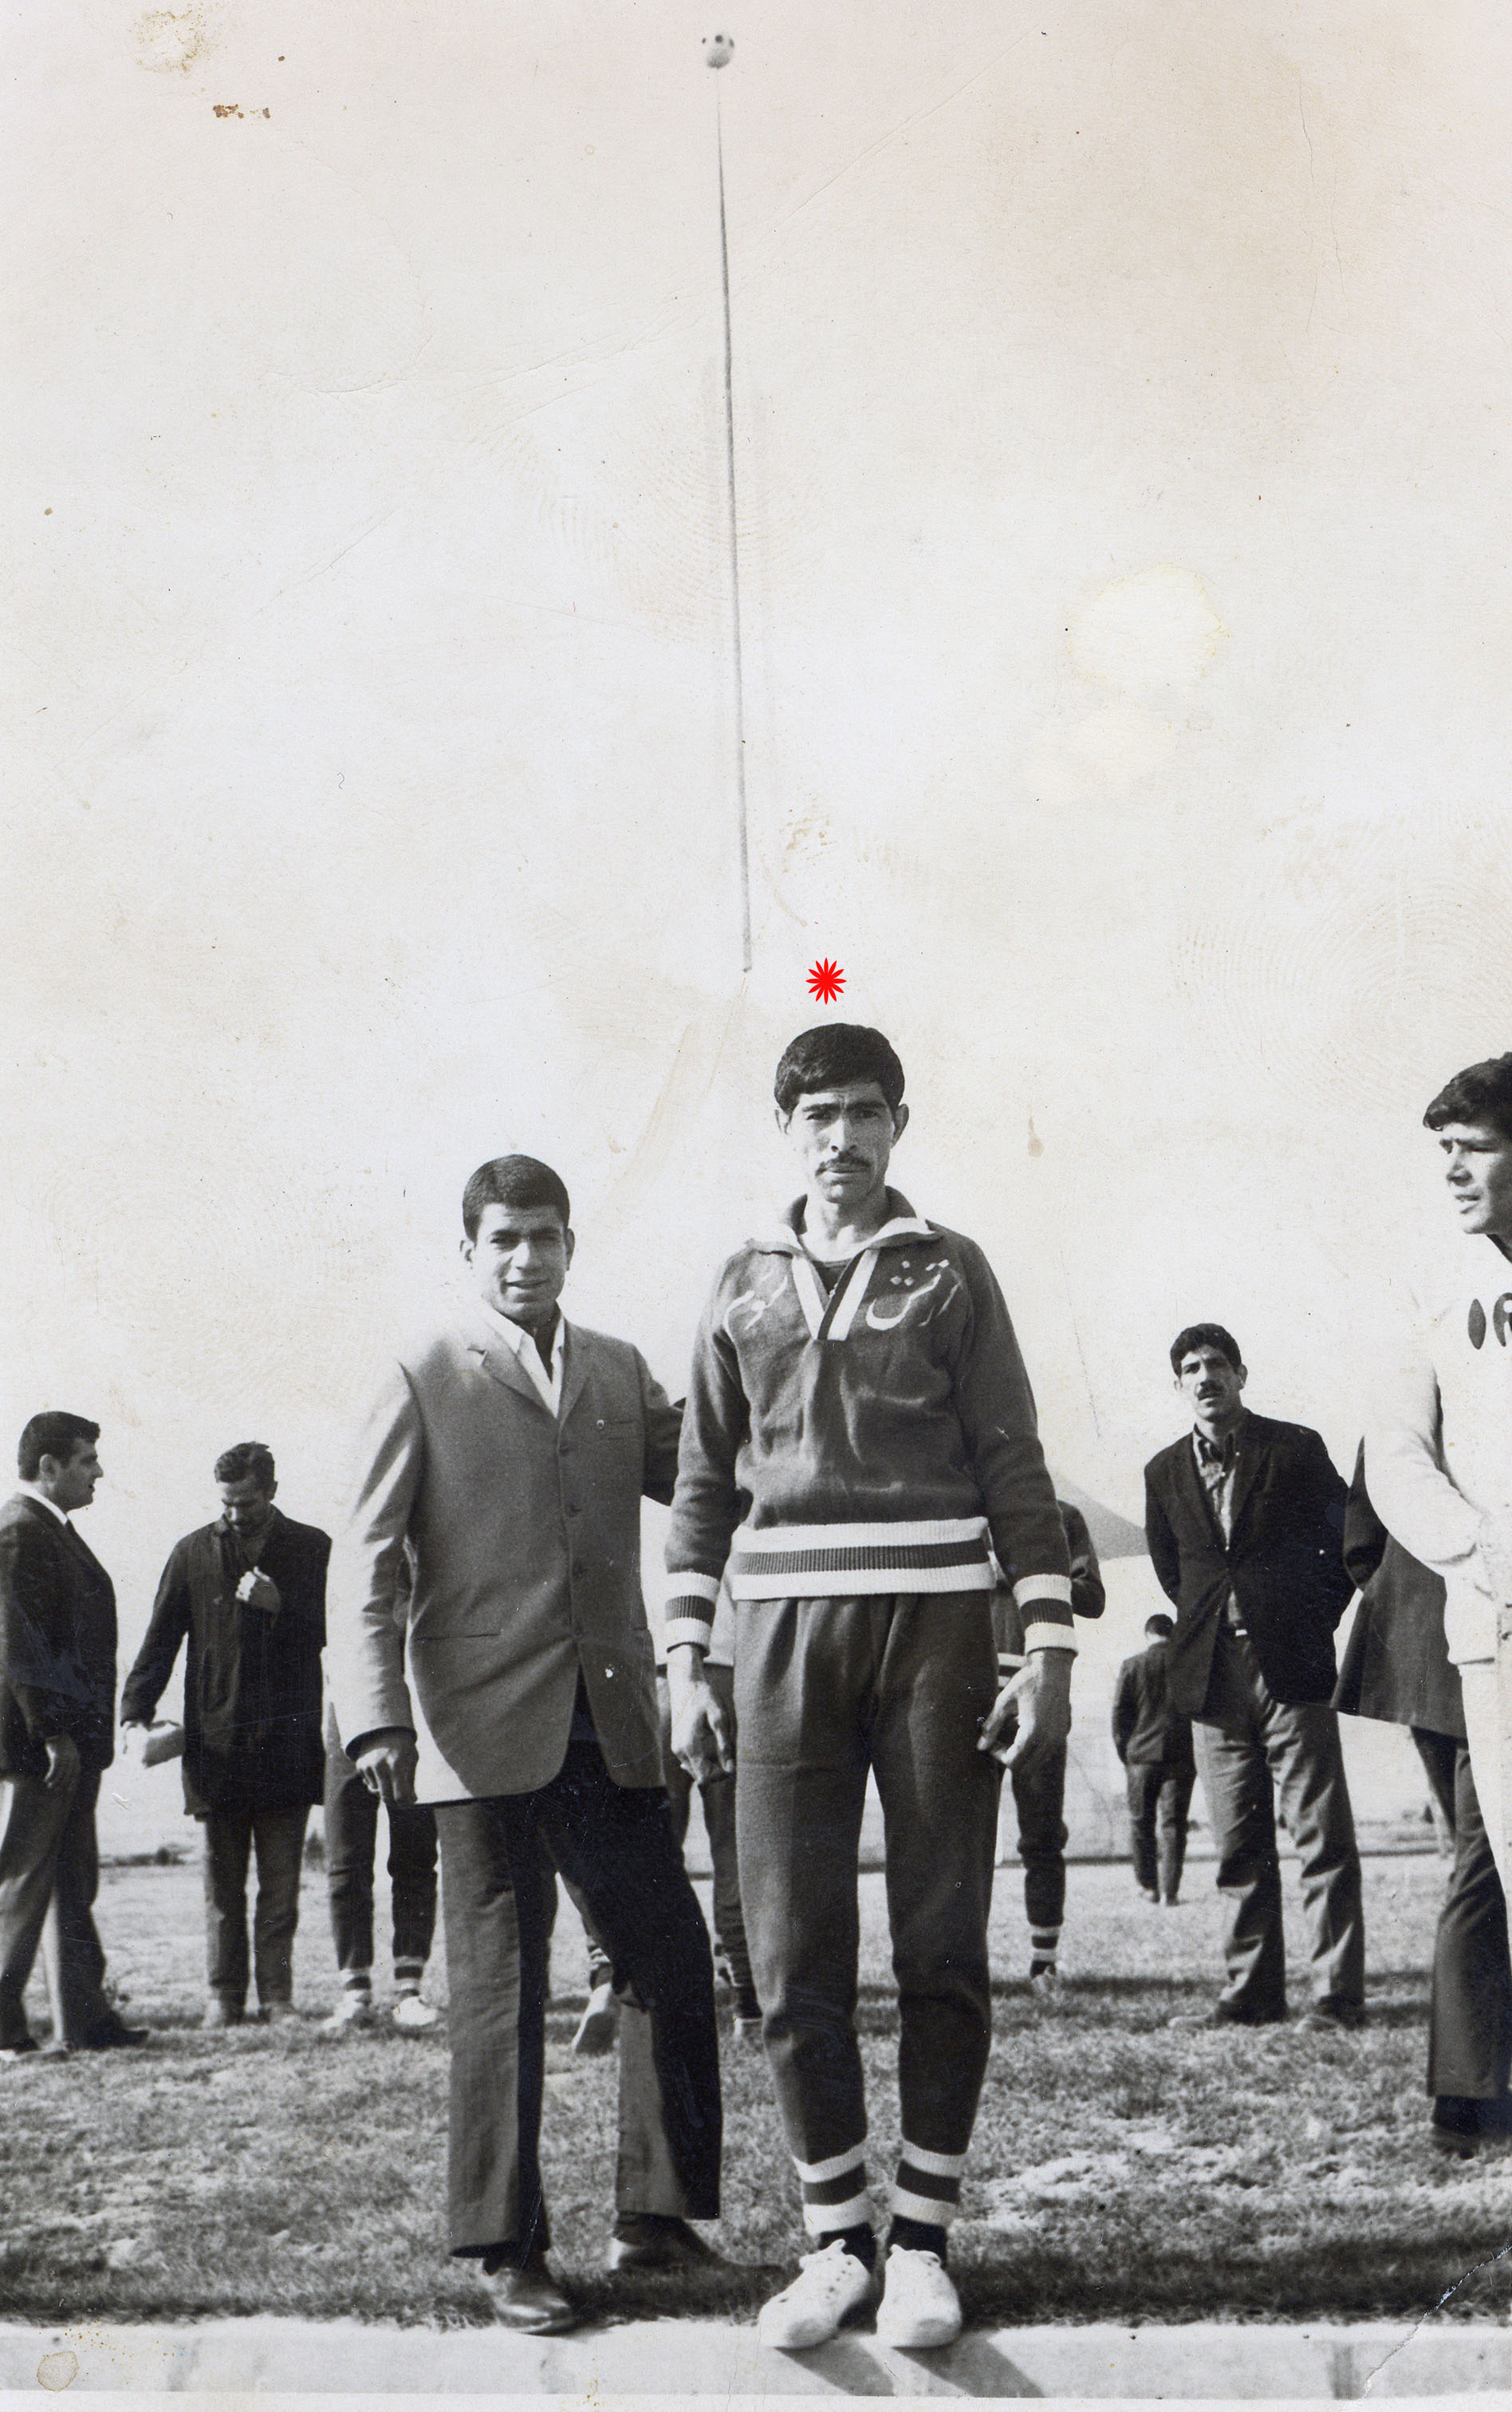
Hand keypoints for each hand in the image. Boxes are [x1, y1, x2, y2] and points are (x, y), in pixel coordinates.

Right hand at [42, 1733, 80, 1791]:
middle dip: (63, 1784)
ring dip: (56, 1782)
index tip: (69, 1790)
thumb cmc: (58, 1742)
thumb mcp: (66, 1750)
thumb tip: (64, 1771)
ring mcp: (66, 1756)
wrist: (53, 1730)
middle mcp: (73, 1757)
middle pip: (70, 1774)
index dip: (73, 1781)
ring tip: (50, 1787)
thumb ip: (66, 1760)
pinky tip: (46, 1780)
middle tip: (56, 1791)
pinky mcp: (58, 1755)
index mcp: (76, 1756)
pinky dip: (51, 1776)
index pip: (76, 1772)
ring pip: (62, 1773)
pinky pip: (55, 1769)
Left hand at [236, 1570, 279, 1609]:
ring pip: (239, 1586)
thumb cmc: (272, 1590)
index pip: (247, 1573)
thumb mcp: (268, 1580)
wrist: (273, 1603)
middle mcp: (251, 1586)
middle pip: (242, 1579)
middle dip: (246, 1580)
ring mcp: (248, 1593)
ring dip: (243, 1586)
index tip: (253, 1577)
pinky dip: (239, 1593)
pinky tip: (243, 1593)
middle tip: (251, 1583)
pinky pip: (237, 1595)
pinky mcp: (247, 1600)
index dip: (250, 1575)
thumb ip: (260, 1574)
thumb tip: (255, 1568)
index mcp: (257, 1580)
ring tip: (247, 1588)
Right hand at [355, 1732, 418, 1804]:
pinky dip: (376, 1781)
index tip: (409, 1801)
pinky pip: (369, 1783)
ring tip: (392, 1778)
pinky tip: (381, 1769)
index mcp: (397, 1763)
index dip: (405, 1802)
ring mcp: (368, 1765)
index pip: (399, 1795)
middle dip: (395, 1802)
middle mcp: (380, 1765)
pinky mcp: (360, 1765)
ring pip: (376, 1791)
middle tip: (401, 1799)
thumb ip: (411, 1781)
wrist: (384, 1728)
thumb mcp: (412, 1759)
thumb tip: (411, 1801)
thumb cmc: (403, 1746)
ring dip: (384, 1789)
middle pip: (386, 1798)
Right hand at [666, 1647, 733, 1779]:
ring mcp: (677, 1750)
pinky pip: (691, 1764)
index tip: (732, 1765)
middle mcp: (680, 1751)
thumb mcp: (720, 1718)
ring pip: (696, 1772)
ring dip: (710, 1767)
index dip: (720, 1776)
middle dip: (717, 1773)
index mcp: (690, 1746)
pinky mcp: (677, 1747)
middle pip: (700, 1778)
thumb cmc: (706, 1699)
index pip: (705, 1778)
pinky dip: (703, 1762)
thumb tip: (731, 1768)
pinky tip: (711, 1751)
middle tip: (730, 1757)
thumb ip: (725, 1745)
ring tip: (722, 1750)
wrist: (687, 1687)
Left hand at [980, 1648, 1072, 1772]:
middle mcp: (1049, 1740)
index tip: (991, 1741)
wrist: (1053, 1670)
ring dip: (1020, 1757)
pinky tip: (1022, 1733)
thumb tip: (980, 1747)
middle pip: (1025, 1769)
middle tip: (998, 1742)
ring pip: (1035, 1764)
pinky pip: (1044, 1755)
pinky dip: (1031, 1752)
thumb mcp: (1004, 1702)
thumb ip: (991, 1726)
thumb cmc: (1026, 1682)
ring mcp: (1057, 1739)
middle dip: (1009, 1760)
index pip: (1013, 1763)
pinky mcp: (1061, 1735)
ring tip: (1009, 1738)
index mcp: (1033, 1732)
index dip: (998, 1756)